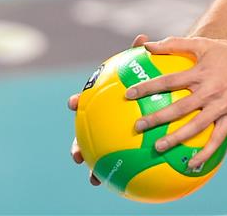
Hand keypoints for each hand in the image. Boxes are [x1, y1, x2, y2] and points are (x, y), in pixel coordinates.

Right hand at [68, 34, 148, 185]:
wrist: (154, 96)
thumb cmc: (146, 81)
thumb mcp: (145, 68)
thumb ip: (140, 56)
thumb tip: (143, 38)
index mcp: (101, 102)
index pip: (85, 101)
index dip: (77, 102)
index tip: (72, 103)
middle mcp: (101, 121)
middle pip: (84, 134)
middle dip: (78, 146)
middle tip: (76, 155)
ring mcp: (109, 138)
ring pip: (98, 156)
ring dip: (94, 169)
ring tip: (95, 180)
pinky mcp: (125, 153)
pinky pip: (124, 166)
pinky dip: (125, 176)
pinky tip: (132, 187)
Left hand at [126, 35, 226, 170]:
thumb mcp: (202, 44)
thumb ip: (173, 44)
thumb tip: (146, 46)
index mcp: (199, 73)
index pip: (168, 81)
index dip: (148, 87)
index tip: (129, 94)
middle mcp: (209, 91)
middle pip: (178, 107)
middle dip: (156, 118)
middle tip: (138, 126)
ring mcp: (221, 106)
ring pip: (195, 126)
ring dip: (177, 138)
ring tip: (158, 147)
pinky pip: (217, 139)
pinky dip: (205, 153)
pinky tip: (192, 164)